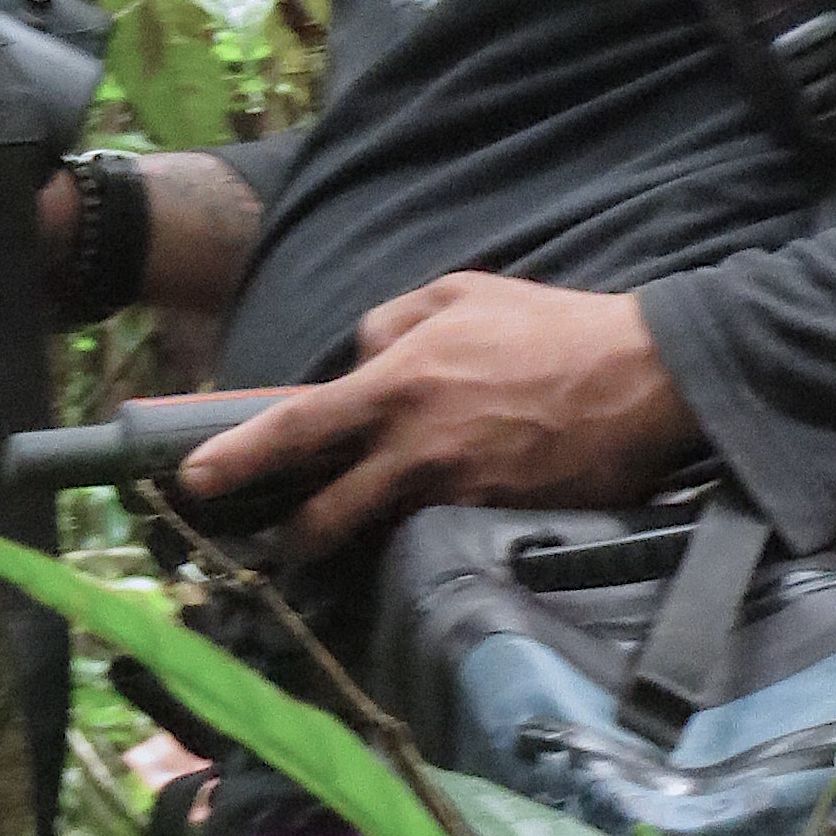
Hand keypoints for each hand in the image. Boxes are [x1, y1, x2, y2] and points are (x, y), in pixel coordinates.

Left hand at [175, 269, 700, 554]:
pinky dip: (420, 537)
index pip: (295, 428)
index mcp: (398, 384)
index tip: (192, 484)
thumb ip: (392, 322)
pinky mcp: (495, 526)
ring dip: (356, 543)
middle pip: (324, 515)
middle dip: (292, 537)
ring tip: (348, 541)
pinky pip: (435, 540)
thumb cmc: (551, 327)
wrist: (643, 380)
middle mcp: (415, 450)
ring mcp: (455, 496)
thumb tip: (357, 357)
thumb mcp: (462, 292)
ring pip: (378, 536)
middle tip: (279, 540)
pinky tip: (428, 528)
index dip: (236, 460)